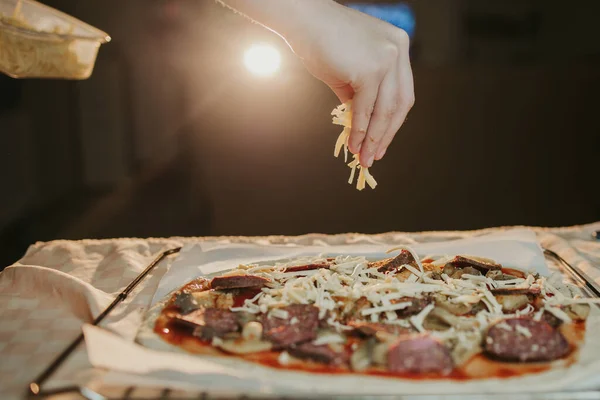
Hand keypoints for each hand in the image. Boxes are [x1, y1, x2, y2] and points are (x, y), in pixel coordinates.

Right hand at [286, 1, 414, 166]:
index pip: (402, 92)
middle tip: (375, 155)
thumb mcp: (349, 70)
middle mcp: (399, 50)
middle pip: (400, 104)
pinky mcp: (371, 70)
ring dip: (373, 138)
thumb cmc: (321, 41)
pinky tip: (355, 144)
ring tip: (364, 157)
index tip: (382, 141)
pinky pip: (367, 109)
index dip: (392, 121)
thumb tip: (361, 126)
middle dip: (386, 134)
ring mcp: (387, 59)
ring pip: (385, 110)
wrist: (302, 21)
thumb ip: (360, 95)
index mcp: (398, 46)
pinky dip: (360, 130)